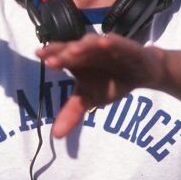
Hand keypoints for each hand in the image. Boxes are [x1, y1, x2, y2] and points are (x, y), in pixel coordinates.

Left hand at [36, 33, 164, 137]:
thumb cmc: (111, 82)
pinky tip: (104, 42)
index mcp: (77, 60)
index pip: (61, 55)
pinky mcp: (124, 46)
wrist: (142, 73)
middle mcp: (88, 50)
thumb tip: (55, 136)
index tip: (38, 56)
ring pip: (91, 44)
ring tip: (73, 50)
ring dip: (83, 46)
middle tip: (52, 60)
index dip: (51, 55)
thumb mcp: (90, 99)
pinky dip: (110, 42)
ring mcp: (105, 46)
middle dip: (63, 53)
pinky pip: (116, 43)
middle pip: (73, 49)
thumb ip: (72, 113)